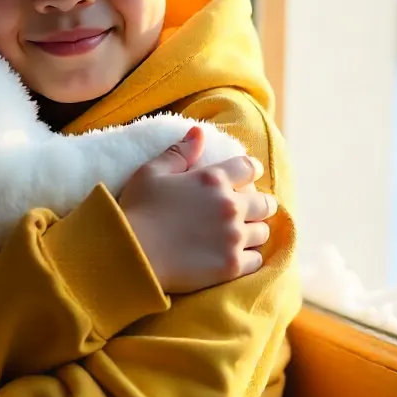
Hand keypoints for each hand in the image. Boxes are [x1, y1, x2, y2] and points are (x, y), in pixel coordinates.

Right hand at [119, 126, 277, 294]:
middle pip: (265, 203)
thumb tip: (199, 131)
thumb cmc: (137, 210)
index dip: (251, 170)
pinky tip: (236, 256)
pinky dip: (249, 257)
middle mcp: (229, 206)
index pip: (250, 168)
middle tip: (248, 210)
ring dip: (254, 231)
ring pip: (263, 232)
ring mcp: (233, 237)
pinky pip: (257, 260)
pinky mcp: (231, 266)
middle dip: (259, 204)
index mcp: (213, 179)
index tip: (248, 177)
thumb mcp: (152, 172)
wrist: (130, 254)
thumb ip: (179, 151)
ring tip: (241, 235)